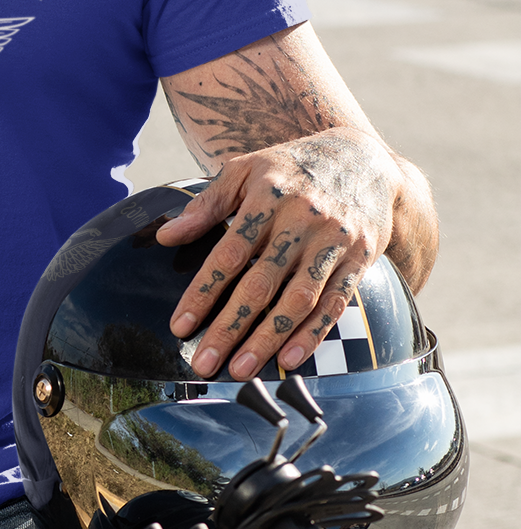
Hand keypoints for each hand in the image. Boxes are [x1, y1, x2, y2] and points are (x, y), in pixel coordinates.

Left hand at [155, 130, 399, 380]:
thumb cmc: (289, 169)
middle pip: (261, 283)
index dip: (203, 292)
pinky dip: (313, 333)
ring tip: (241, 370)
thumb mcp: (245, 170)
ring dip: (268, 338)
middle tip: (205, 363)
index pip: (229, 253)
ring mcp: (334, 241)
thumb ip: (206, 205)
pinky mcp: (361, 258)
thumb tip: (165, 236)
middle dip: (230, 327)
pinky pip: (335, 302)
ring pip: (298, 298)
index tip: (180, 327)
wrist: (364, 159)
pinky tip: (289, 359)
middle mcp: (303, 220)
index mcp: (267, 196)